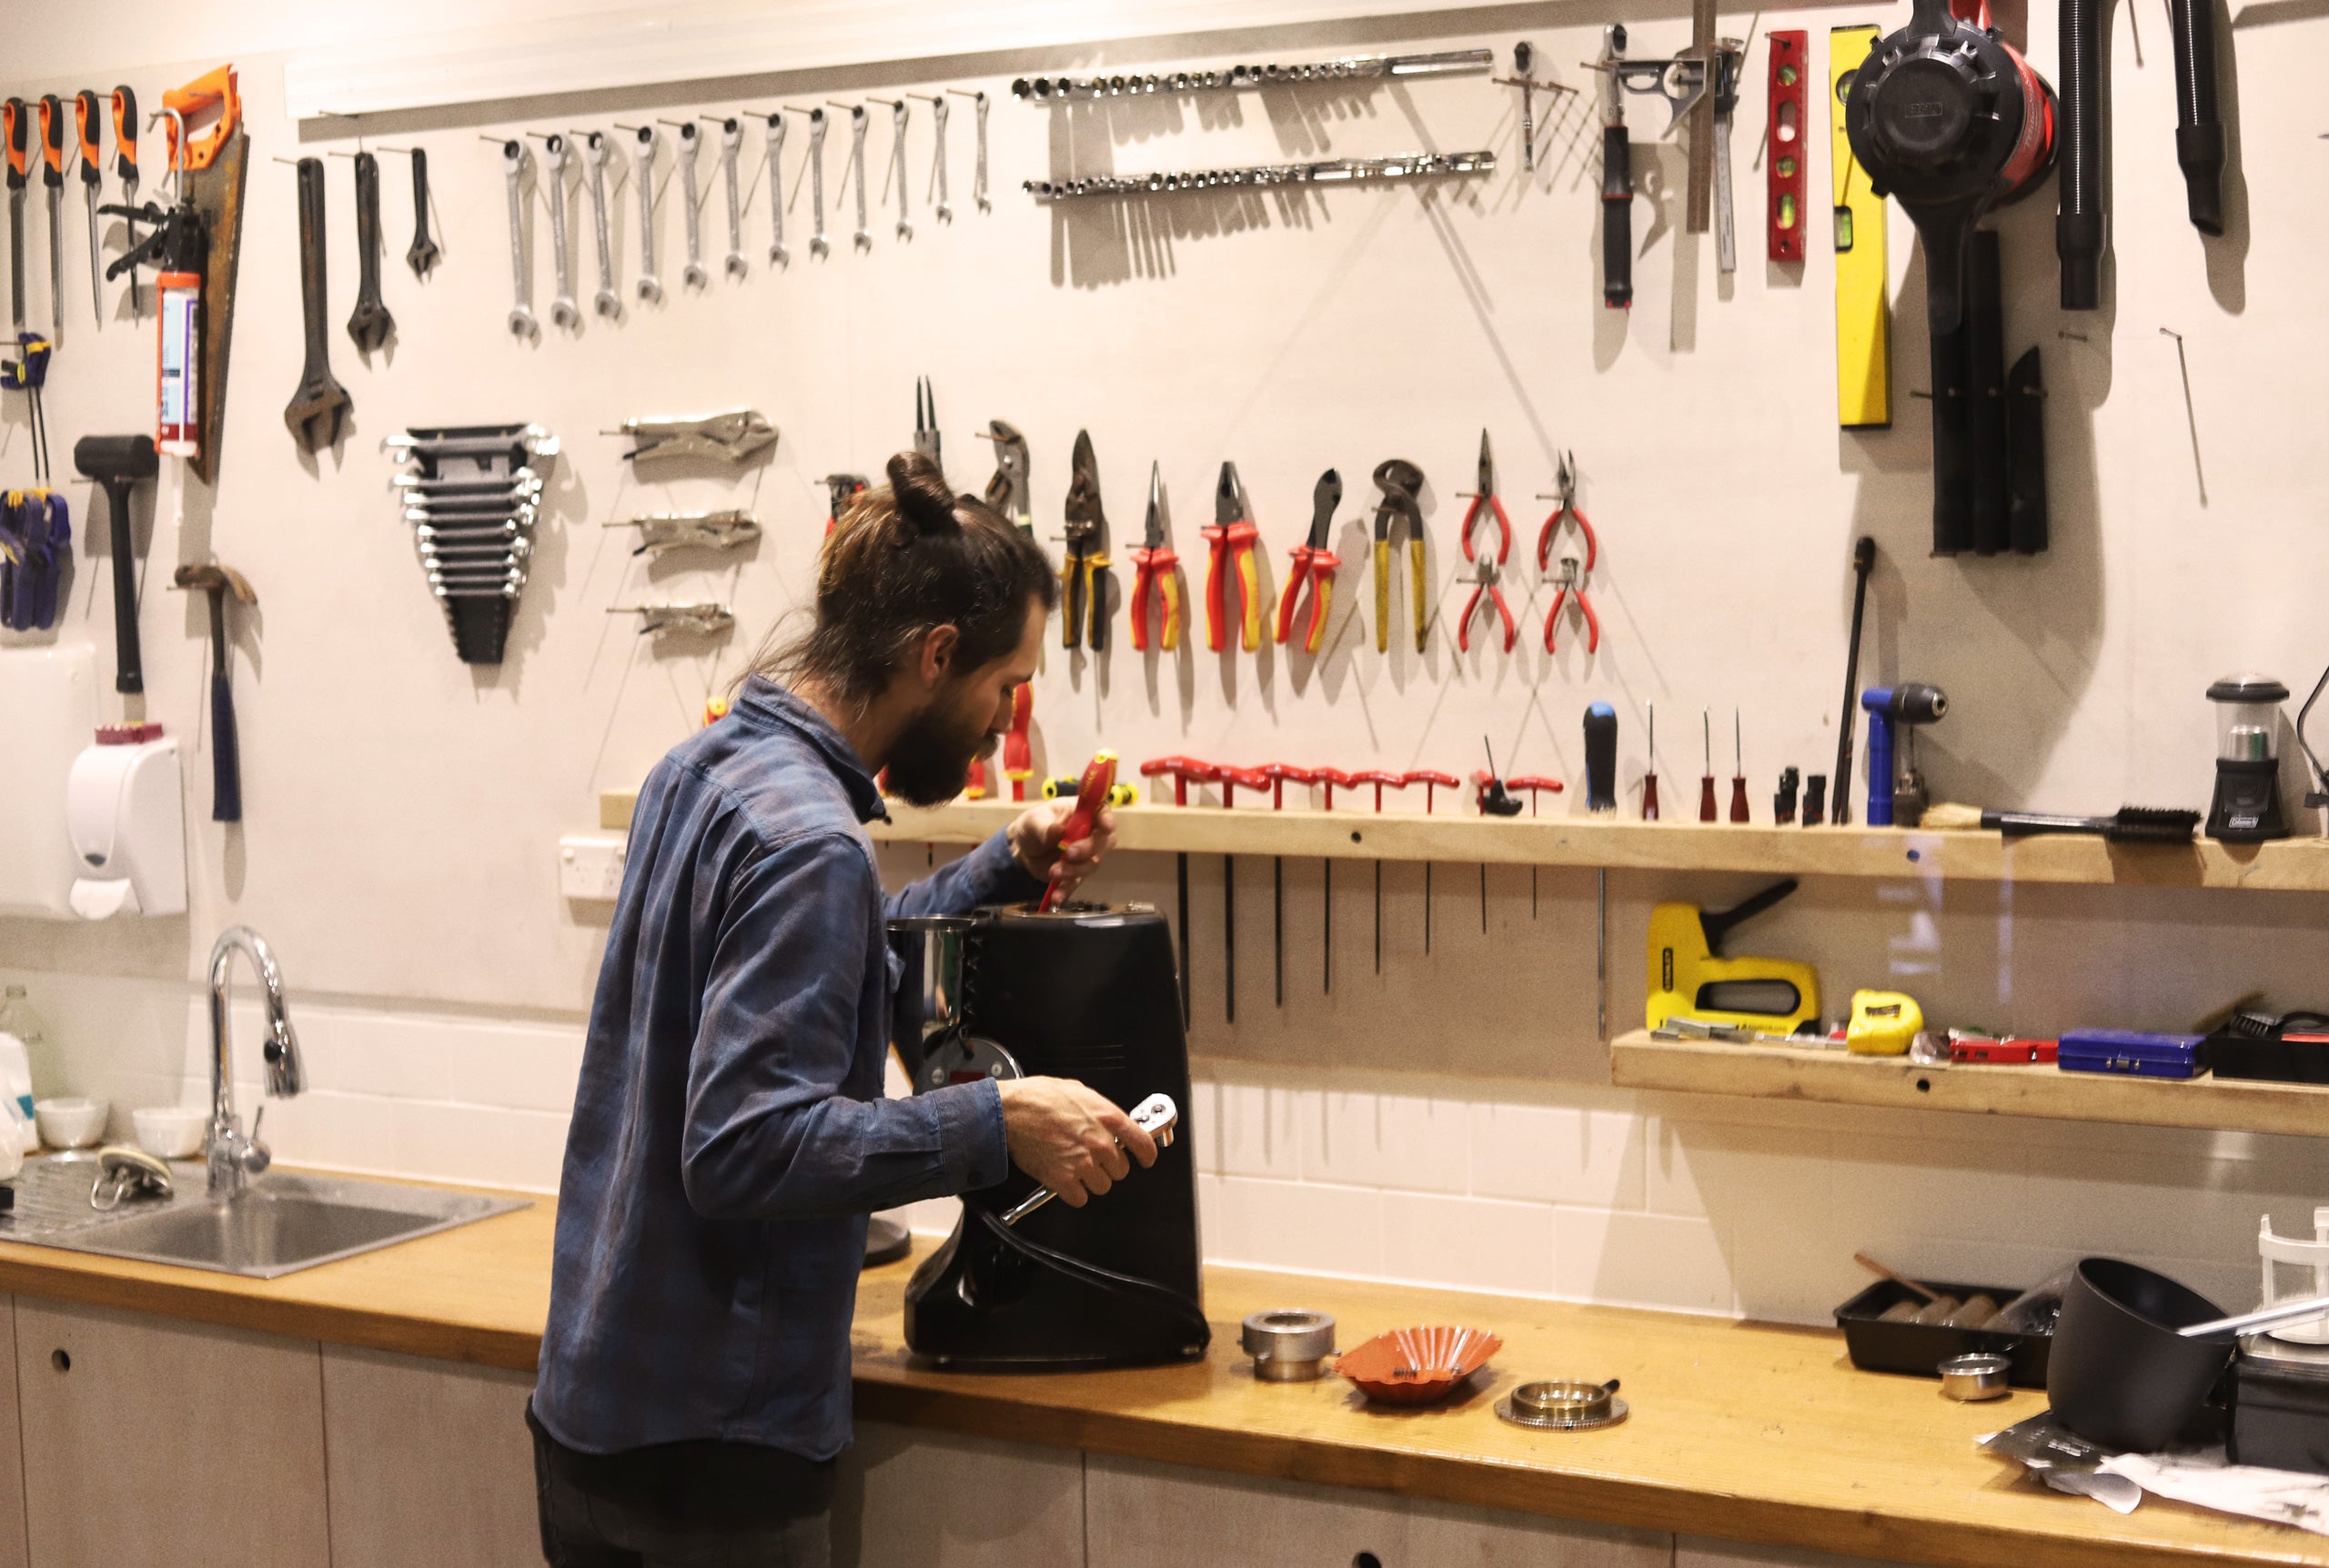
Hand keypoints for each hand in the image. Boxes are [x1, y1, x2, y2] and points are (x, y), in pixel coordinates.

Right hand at [996, 1076, 1156, 1206]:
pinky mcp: (1064, 1180)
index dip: (1147, 1155)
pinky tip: (1064, 1179)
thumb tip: (1104, 1117)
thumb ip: (1098, 1108)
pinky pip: (1080, 1198)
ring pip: (1102, 1186)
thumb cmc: (1037, 1098)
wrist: (1010, 1112)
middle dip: (1108, 1166)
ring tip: (1075, 1166)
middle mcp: (1100, 1143)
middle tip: (1091, 1157)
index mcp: (1107, 1118)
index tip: (1145, 1159)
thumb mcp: (1078, 1090)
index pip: (1143, 1145)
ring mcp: (1083, 1163)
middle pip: (1121, 1171)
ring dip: (1091, 1180)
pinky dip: (1073, 1193)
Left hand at [1007, 796, 1116, 898]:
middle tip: (1069, 853)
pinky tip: (1056, 898)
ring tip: (1053, 871)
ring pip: (1090, 865)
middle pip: (1102, 842)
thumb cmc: (1033, 826)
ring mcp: (1084, 855)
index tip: (1106, 827)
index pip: (1102, 812)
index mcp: (1082, 813)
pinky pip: (1075, 883)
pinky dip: (1066, 891)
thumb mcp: (1034, 822)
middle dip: (1088, 849)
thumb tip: (1058, 830)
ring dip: (1074, 870)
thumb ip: (1045, 827)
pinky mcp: (1075, 873)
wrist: (1022, 848)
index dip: (1107, 819)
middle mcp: (1089, 833)